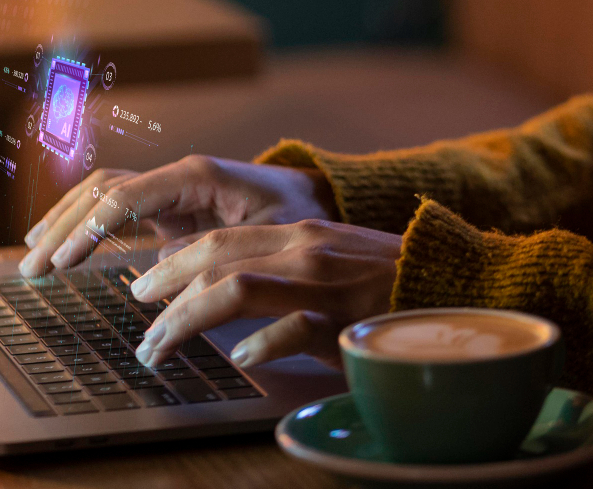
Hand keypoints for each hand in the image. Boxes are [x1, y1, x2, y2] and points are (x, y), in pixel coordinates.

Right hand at [19, 155, 337, 276]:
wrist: (317, 199)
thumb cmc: (300, 215)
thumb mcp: (268, 237)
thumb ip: (214, 252)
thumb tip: (158, 275)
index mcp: (196, 176)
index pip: (124, 197)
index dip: (87, 230)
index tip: (62, 262)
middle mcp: (175, 176)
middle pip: (102, 191)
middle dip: (63, 227)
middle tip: (32, 267)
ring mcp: (170, 190)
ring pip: (101, 194)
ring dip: (65, 222)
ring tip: (32, 255)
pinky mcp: (170, 208)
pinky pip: (115, 209)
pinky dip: (85, 224)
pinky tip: (63, 246)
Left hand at [130, 219, 401, 368]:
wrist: (454, 282)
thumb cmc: (384, 281)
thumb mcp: (327, 259)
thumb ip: (276, 265)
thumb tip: (219, 282)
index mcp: (297, 235)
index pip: (217, 239)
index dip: (170, 263)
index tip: (142, 288)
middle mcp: (304, 250)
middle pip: (214, 259)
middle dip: (163, 290)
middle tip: (138, 325)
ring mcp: (326, 283)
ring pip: (238, 288)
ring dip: (187, 319)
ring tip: (160, 348)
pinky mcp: (350, 320)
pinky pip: (298, 327)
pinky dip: (264, 341)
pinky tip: (242, 357)